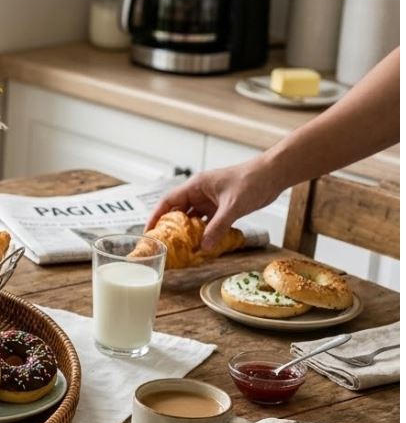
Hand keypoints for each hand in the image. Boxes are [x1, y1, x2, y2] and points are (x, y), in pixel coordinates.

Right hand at [146, 161, 279, 250]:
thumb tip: (204, 247)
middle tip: (164, 244)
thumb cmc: (252, 181)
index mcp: (196, 186)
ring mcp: (210, 200)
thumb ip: (218, 227)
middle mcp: (200, 193)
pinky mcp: (221, 207)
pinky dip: (204, 232)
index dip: (156, 216)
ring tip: (181, 248)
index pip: (168, 201)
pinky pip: (207, 222)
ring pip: (192, 218)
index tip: (149, 232)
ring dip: (188, 232)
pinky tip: (203, 244)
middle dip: (170, 227)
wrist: (274, 175)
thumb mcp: (233, 206)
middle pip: (178, 211)